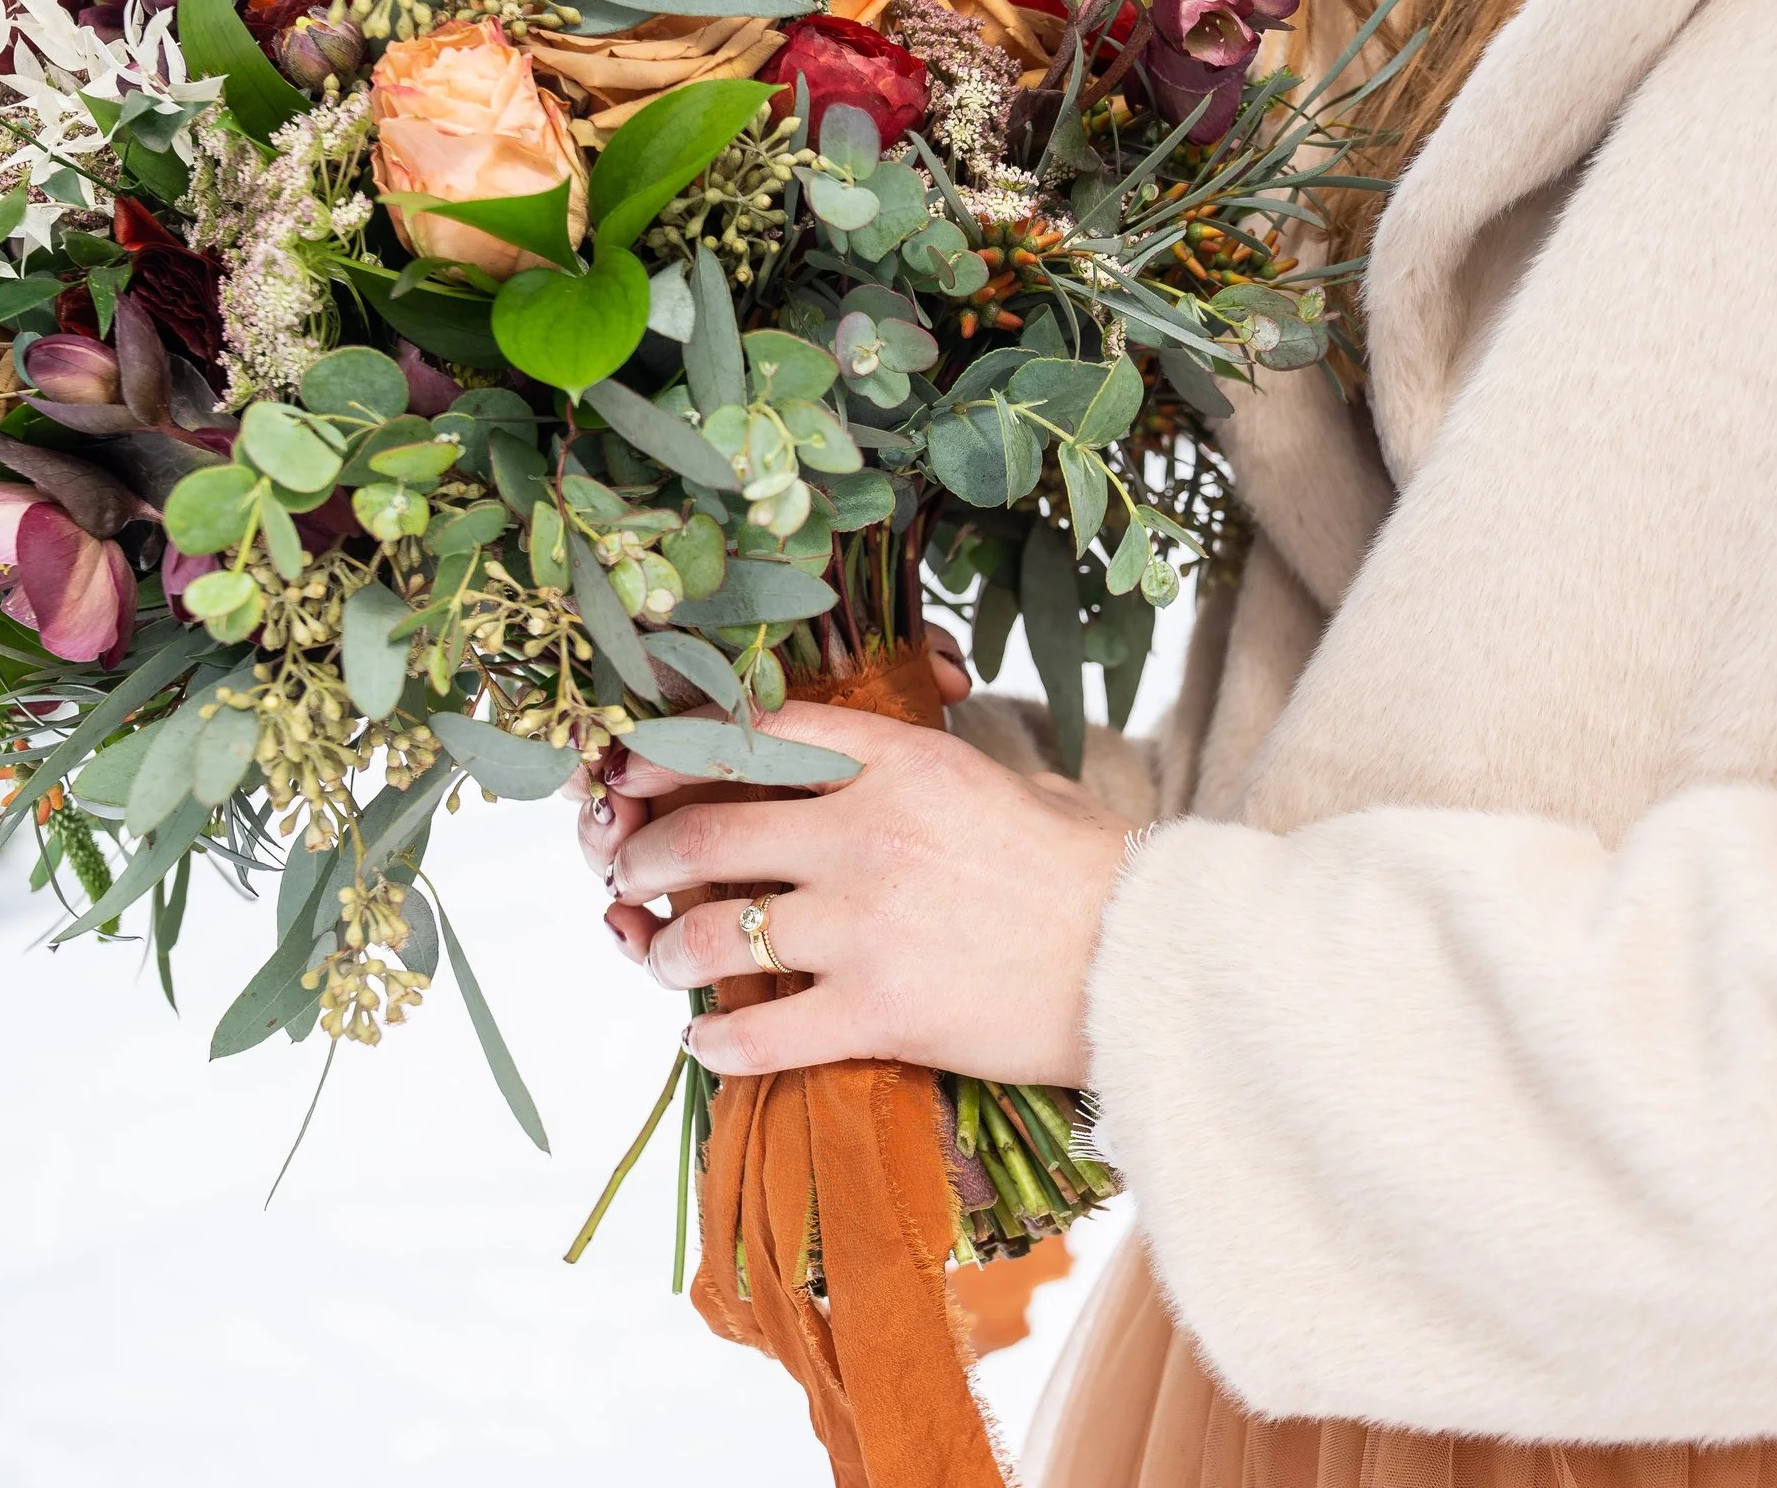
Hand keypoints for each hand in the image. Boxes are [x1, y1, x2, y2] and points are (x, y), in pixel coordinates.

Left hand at [574, 646, 1128, 1087]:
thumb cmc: (1095, 873)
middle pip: (708, 833)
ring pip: (712, 933)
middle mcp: (866, 833)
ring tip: (662, 957)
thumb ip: (932, 774)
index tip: (636, 767)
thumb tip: (886, 773)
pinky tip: (703, 1039)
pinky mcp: (875, 1013)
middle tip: (627, 870)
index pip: (757, 736)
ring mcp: (864, 926)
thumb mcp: (1014, 785)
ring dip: (665, 948)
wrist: (1149, 962)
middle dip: (648, 854)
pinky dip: (715, 1039)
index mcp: (902, 762)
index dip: (677, 750)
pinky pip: (756, 1031)